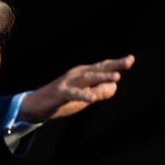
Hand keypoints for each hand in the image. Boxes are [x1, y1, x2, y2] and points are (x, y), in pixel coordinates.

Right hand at [18, 54, 134, 122]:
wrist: (34, 105)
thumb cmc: (59, 101)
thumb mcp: (83, 97)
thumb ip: (99, 91)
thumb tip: (114, 86)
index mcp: (82, 75)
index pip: (101, 68)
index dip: (115, 64)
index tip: (130, 59)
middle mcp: (75, 76)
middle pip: (97, 69)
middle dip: (112, 66)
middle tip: (128, 62)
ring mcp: (67, 84)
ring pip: (87, 79)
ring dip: (101, 78)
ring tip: (116, 77)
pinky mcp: (59, 94)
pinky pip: (72, 94)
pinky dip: (82, 95)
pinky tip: (91, 98)